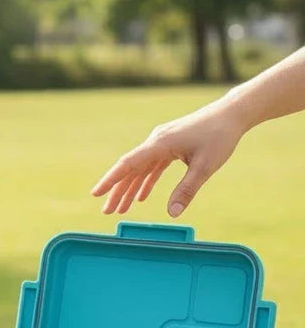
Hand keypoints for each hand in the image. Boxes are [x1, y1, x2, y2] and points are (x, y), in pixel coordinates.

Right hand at [90, 101, 245, 216]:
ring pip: (140, 169)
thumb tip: (172, 214)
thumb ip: (187, 190)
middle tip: (107, 212)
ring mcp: (161, 143)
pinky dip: (145, 181)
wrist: (232, 113)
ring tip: (121, 209)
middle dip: (117, 192)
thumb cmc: (220, 136)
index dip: (110, 180)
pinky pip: (151, 166)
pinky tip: (141, 196)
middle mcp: (155, 142)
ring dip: (130, 189)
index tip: (96, 193)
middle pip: (130, 170)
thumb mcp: (205, 166)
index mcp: (160, 144)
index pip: (128, 164)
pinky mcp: (169, 145)